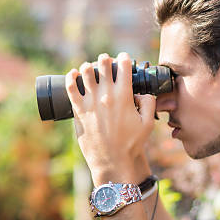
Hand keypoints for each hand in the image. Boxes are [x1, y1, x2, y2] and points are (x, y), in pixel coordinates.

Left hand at [65, 53, 155, 184]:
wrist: (112, 161)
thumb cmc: (131, 144)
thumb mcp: (148, 123)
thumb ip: (149, 103)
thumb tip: (141, 92)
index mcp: (124, 96)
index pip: (123, 66)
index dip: (124, 58)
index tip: (124, 58)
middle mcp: (106, 96)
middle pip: (103, 65)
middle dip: (105, 59)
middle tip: (106, 62)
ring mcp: (90, 103)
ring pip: (85, 72)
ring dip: (88, 66)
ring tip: (90, 69)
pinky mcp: (78, 111)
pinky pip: (70, 88)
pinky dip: (71, 77)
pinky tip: (73, 74)